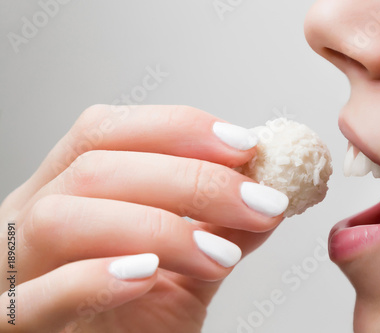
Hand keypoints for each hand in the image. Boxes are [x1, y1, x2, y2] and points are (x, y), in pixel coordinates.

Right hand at [0, 105, 288, 332]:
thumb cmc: (133, 320)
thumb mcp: (186, 269)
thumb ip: (219, 232)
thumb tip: (266, 198)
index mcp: (68, 191)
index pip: (106, 131)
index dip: (177, 128)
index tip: (244, 146)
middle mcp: (29, 219)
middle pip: (96, 167)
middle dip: (191, 179)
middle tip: (258, 202)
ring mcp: (12, 271)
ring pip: (62, 217)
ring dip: (157, 227)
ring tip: (220, 255)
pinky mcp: (10, 325)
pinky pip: (28, 298)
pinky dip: (92, 278)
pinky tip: (146, 274)